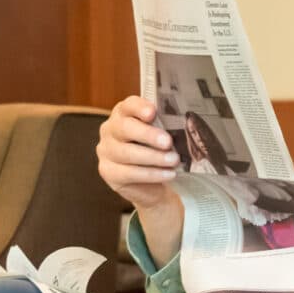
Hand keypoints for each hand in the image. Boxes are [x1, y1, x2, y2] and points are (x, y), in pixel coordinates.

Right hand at [97, 97, 183, 258]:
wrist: (159, 186)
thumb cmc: (164, 156)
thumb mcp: (166, 139)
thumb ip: (166, 127)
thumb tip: (188, 118)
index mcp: (122, 116)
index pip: (124, 106)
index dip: (136, 107)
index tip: (153, 110)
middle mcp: (108, 133)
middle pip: (122, 129)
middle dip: (147, 136)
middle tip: (168, 142)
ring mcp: (106, 154)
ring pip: (124, 153)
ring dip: (150, 157)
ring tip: (172, 161)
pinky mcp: (109, 174)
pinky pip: (126, 174)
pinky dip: (148, 174)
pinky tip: (166, 173)